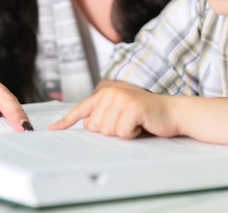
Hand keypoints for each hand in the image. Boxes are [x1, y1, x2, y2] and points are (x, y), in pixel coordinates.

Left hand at [50, 81, 180, 138]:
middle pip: (95, 127)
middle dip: (111, 131)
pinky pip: (121, 132)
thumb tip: (88, 124)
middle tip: (128, 123)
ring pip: (107, 131)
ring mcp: (121, 99)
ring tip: (135, 123)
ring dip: (123, 133)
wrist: (174, 112)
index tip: (54, 129)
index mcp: (106, 94)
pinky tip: (141, 125)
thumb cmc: (148, 116)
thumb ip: (104, 116)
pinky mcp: (132, 107)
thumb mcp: (122, 114)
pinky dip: (132, 134)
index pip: (82, 109)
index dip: (67, 121)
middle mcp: (111, 93)